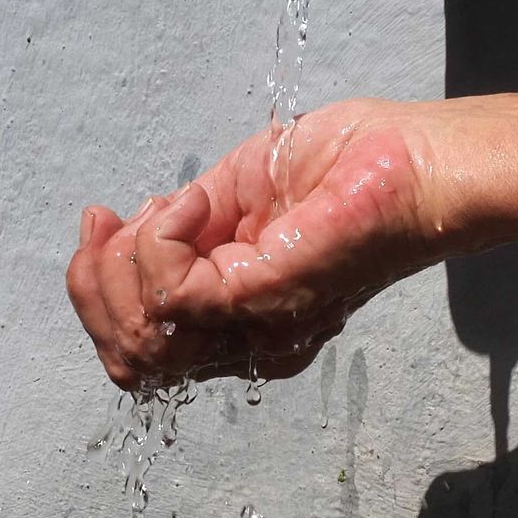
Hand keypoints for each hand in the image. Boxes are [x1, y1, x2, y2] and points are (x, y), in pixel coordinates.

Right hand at [67, 100, 444, 388]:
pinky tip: (192, 204)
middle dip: (96, 280)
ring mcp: (256, 330)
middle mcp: (245, 343)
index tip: (105, 220)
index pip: (135, 350)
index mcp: (237, 322)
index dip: (96, 288)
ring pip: (140, 331)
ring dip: (126, 258)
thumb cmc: (352, 170)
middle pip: (126, 354)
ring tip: (167, 210)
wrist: (421, 163)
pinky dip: (160, 237)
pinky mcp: (266, 299)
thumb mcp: (238, 195)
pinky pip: (171, 292)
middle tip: (117, 220)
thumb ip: (185, 230)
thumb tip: (131, 234)